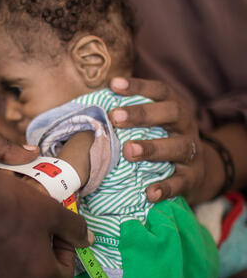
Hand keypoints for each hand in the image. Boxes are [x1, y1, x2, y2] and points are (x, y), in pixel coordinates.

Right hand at [0, 169, 92, 277]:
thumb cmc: (11, 203)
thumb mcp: (52, 210)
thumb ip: (75, 228)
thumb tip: (87, 240)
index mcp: (36, 276)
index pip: (64, 275)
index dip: (66, 251)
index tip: (57, 230)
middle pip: (34, 271)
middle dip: (39, 249)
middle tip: (33, 221)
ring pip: (8, 264)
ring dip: (13, 247)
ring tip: (7, 219)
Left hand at [108, 77, 205, 202]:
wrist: (194, 171)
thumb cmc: (159, 140)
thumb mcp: (150, 124)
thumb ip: (126, 117)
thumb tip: (84, 111)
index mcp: (173, 108)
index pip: (159, 91)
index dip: (138, 86)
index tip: (113, 84)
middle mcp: (186, 126)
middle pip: (171, 113)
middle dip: (142, 114)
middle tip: (114, 117)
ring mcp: (192, 152)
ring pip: (179, 147)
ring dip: (152, 148)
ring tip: (128, 151)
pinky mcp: (193, 178)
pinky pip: (181, 183)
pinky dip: (166, 187)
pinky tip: (149, 192)